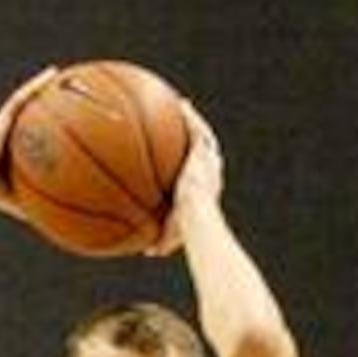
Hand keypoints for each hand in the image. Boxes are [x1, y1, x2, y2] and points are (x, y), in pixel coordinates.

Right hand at [0, 66, 59, 215]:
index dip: (51, 127)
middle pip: (34, 113)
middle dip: (50, 101)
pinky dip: (36, 85)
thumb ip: (37, 208)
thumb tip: (57, 227)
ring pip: (28, 99)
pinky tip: (52, 74)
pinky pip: (22, 96)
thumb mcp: (19, 201)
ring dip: (44, 86)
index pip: (36, 136)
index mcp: (16, 150)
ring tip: (63, 76)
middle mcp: (11, 132)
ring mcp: (5, 123)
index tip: (69, 121)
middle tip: (70, 92)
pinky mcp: (1, 117)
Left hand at [152, 100, 223, 255]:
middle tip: (184, 126)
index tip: (186, 156)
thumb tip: (146, 252)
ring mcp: (209, 160)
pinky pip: (196, 128)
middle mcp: (211, 171)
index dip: (195, 162)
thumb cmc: (186, 233)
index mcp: (205, 188)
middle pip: (204, 148)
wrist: (196, 218)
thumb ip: (160, 241)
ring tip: (182, 106)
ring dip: (193, 119)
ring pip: (202, 134)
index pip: (200, 172)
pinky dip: (189, 116)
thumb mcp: (170, 238)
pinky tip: (180, 103)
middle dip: (195, 136)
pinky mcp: (203, 152)